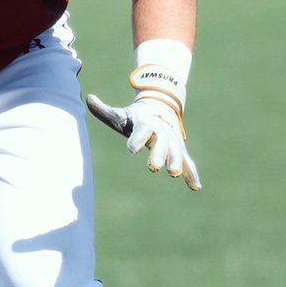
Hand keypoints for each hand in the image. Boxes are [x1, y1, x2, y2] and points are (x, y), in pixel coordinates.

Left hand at [86, 93, 201, 190]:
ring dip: (176, 163)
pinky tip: (196, 188)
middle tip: (153, 166)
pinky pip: (189, 164)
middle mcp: (161, 133)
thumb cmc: (134, 117)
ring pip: (177, 153)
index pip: (141, 131)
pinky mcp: (180, 151)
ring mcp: (173, 142)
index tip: (131, 149)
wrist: (160, 110)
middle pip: (161, 144)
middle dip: (158, 154)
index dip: (137, 140)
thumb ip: (104, 111)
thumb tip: (88, 98)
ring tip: (173, 173)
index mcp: (145, 124)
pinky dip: (192, 175)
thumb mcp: (119, 114)